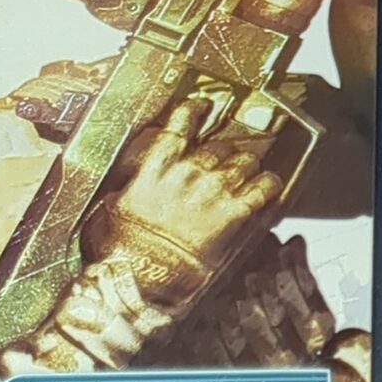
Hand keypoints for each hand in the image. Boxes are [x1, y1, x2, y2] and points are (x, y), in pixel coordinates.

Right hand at [82, 98, 280, 293]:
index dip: (193, 111)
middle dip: (223, 153)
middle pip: (217, 147)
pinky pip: (262, 189)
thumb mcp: (111, 209)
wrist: (143, 274)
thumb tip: (124, 190)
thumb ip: (126, 190)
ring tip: (248, 173)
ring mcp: (213, 191)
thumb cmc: (123, 248)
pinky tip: (270, 186)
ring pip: (243, 161)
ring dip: (247, 166)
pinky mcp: (233, 214)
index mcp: (156, 167)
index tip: (201, 107)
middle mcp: (187, 172)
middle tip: (224, 162)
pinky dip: (269, 185)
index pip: (178, 125)